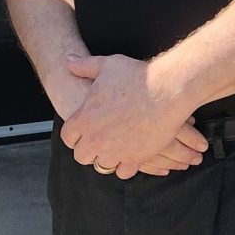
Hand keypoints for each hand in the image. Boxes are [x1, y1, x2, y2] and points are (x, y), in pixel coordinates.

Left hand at [60, 53, 207, 177]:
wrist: (166, 91)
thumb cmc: (137, 77)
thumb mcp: (107, 66)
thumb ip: (85, 66)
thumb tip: (68, 61)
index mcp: (84, 118)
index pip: (68, 137)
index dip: (74, 135)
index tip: (81, 133)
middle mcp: (96, 139)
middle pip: (82, 156)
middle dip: (88, 150)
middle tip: (97, 142)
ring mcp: (115, 151)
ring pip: (102, 166)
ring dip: (106, 158)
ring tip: (113, 149)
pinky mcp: (135, 159)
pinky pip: (123, 173)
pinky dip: (125, 167)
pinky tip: (129, 157)